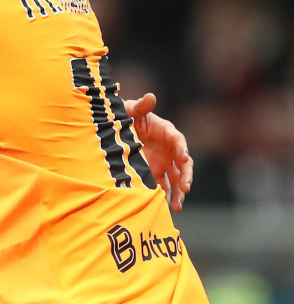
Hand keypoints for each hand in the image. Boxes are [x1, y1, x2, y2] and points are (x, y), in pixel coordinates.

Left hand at [125, 93, 192, 210]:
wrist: (116, 130)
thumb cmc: (125, 116)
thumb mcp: (130, 110)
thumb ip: (141, 106)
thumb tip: (150, 96)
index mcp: (167, 131)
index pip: (179, 140)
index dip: (182, 148)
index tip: (183, 157)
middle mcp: (170, 148)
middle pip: (184, 163)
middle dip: (186, 175)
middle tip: (186, 187)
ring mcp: (164, 162)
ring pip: (177, 178)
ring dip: (179, 192)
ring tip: (177, 206)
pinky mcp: (156, 172)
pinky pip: (164, 185)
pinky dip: (166, 196)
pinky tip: (166, 207)